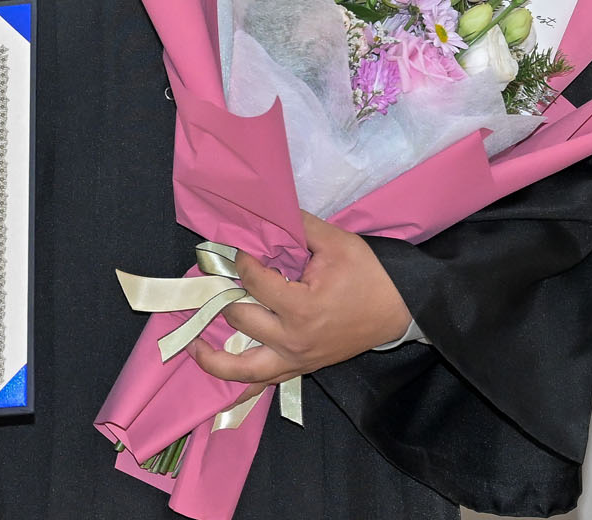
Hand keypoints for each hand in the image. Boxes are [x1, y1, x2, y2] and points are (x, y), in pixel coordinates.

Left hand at [186, 212, 409, 402]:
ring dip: (214, 359)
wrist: (400, 309)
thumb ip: (297, 226)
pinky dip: (240, 379)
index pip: (253, 283)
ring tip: (191, 345)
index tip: (231, 249)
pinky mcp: (302, 368)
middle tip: (205, 281)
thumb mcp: (335, 242)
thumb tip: (266, 210)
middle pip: (240, 319)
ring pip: (244, 370)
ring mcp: (297, 359)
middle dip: (221, 297)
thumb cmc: (369, 274)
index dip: (239, 261)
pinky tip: (219, 368)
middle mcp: (293, 340)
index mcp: (301, 308)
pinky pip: (263, 381)